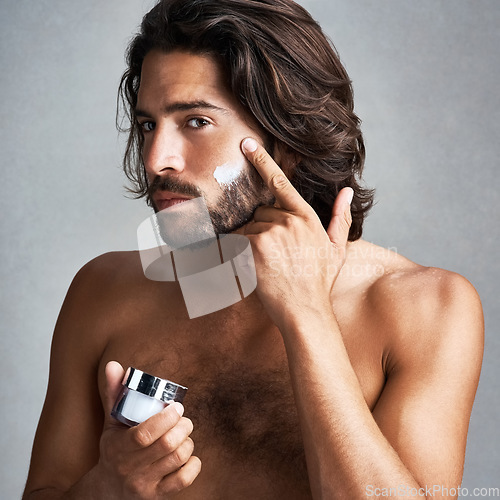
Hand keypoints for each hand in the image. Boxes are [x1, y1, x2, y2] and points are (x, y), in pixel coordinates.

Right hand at [95, 361, 200, 498]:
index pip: (145, 434)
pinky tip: (190, 456)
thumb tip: (113, 364)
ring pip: (178, 459)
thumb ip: (113, 393)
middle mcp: (131, 469)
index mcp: (118, 448)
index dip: (166, 418)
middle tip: (184, 419)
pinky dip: (194, 465)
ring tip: (185, 434)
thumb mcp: (110, 423)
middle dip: (183, 426)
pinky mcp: (157, 496)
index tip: (176, 407)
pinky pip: (183, 481)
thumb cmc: (113, 451)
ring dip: (188, 442)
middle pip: (167, 445)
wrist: (106, 493)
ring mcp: (145, 485)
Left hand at [241, 138, 352, 327]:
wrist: (305, 309)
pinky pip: (234, 242)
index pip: (281, 183)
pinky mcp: (252, 247)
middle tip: (274, 254)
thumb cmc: (319, 280)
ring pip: (247, 229)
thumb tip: (346, 192)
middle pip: (260, 213)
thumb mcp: (336, 249)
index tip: (247, 144)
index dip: (262, 162)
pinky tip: (251, 267)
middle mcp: (288, 221)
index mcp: (306, 217)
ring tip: (266, 265)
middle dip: (262, 229)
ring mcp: (270, 233)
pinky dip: (236, 253)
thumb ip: (340, 218)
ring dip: (250, 243)